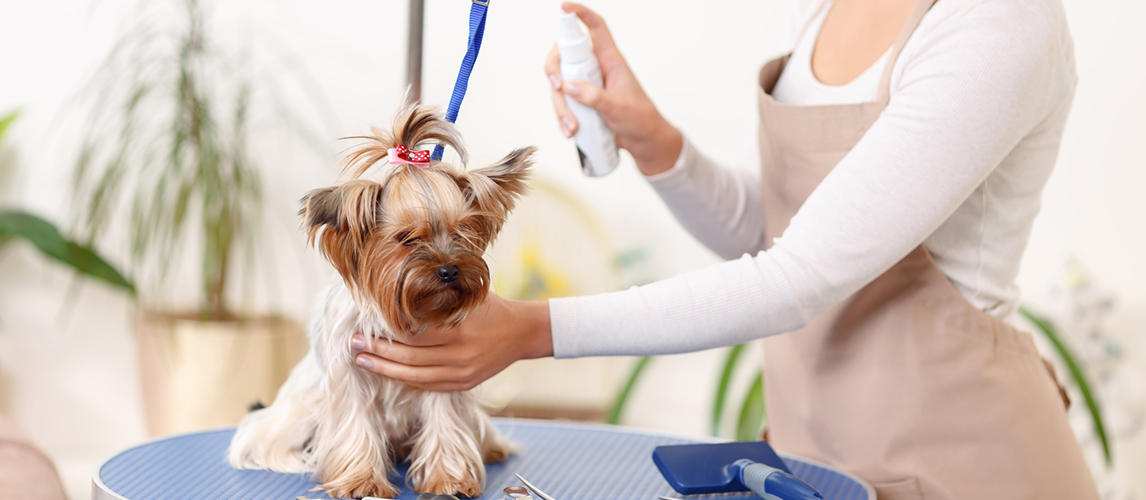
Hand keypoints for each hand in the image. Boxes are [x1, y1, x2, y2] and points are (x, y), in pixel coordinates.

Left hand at [351, 294, 552, 390]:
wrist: (523, 332)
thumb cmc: (492, 307)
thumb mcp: (467, 295)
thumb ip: (438, 296)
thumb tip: (399, 291)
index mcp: (458, 330)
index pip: (412, 336)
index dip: (384, 334)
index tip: (363, 326)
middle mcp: (459, 355)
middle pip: (408, 358)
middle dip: (377, 352)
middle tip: (354, 344)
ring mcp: (462, 373)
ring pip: (414, 376)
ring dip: (385, 369)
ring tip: (363, 360)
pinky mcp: (464, 384)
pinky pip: (429, 385)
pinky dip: (407, 379)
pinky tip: (390, 372)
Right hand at [546, 2, 682, 175]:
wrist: (644, 141)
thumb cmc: (640, 119)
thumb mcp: (618, 109)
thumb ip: (595, 98)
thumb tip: (569, 87)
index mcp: (611, 60)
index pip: (596, 28)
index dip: (581, 14)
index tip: (565, 7)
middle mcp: (596, 68)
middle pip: (565, 56)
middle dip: (554, 71)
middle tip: (558, 88)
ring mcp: (586, 84)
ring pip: (560, 83)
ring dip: (560, 106)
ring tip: (572, 127)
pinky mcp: (582, 101)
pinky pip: (563, 102)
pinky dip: (563, 117)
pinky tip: (570, 131)